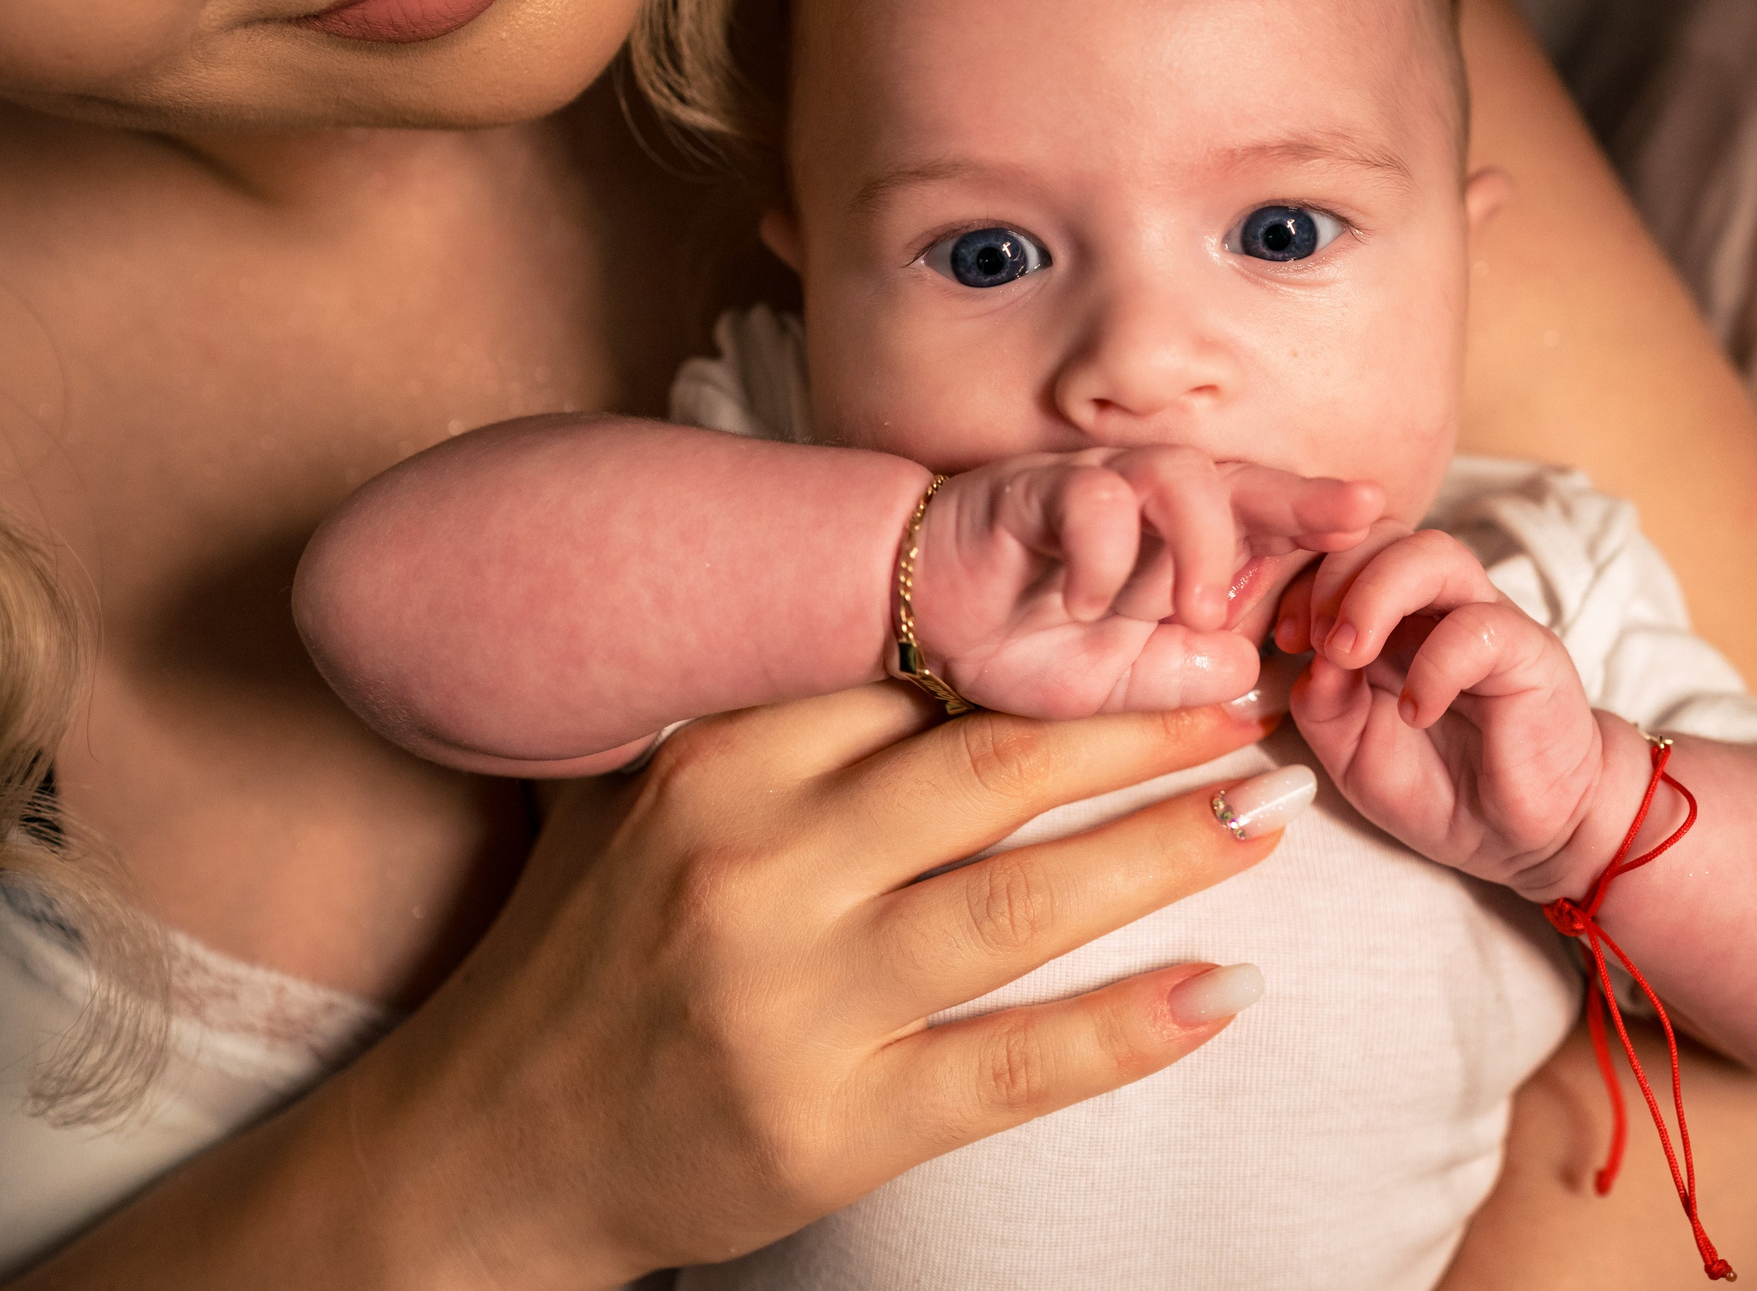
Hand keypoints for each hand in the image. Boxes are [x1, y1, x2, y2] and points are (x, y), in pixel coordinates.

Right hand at [120, 689, 1301, 1290]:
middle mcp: (756, 868)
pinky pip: (1015, 1066)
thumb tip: (902, 604)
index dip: (1054, 648)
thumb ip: (757, 706)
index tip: (1152, 621)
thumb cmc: (584, 953)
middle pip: (994, 770)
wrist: (486, 1151)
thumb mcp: (638, 798)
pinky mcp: (833, 1124)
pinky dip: (1130, 1029)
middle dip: (1141, 724)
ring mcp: (796, 1001)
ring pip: (1024, 901)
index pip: (917, 680)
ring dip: (1167, 847)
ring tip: (1270, 808)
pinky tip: (1227, 992)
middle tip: (1250, 695)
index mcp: (715, 765)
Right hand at [912, 447, 1382, 717]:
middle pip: (1243, 478)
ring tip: (1194, 610)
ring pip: (1178, 475)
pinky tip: (1089, 602)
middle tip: (1354, 518)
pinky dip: (1102, 553)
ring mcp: (1097, 490)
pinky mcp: (1035, 491)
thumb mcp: (1118, 684)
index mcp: (1181, 545)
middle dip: (1303, 496)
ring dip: (1201, 542)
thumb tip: (1253, 672)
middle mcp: (1149, 506)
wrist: (919, 612)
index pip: (1268, 524)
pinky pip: (1090, 500)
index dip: (1323, 524)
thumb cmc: (1024, 638)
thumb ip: (1183, 677)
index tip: (1383, 532)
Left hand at [1277, 524, 1643, 900]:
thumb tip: (1307, 660)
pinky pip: (1479, 627)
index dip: (1301, 579)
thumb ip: (1321, 703)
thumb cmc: (1439, 784)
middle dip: (1332, 573)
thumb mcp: (1352, 751)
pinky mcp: (1530, 652)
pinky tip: (1415, 711)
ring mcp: (1484, 622)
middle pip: (1384, 533)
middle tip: (1309, 640)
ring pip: (1434, 554)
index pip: (1344, 550)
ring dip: (1375, 594)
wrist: (1522, 835)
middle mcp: (1436, 606)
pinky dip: (1434, 664)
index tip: (1280, 638)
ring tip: (1348, 654)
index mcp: (1389, 618)